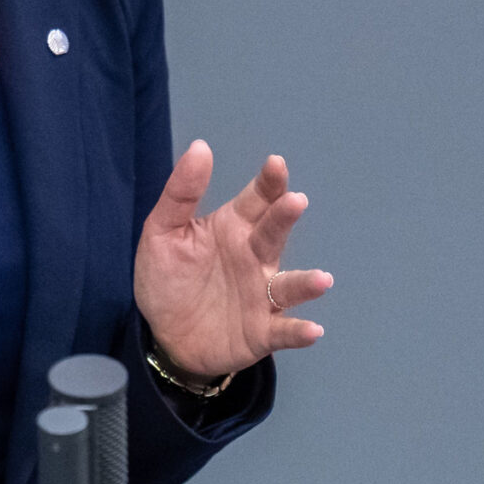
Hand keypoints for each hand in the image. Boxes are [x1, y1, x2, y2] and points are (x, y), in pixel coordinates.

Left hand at [133, 140, 332, 381]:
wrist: (165, 336)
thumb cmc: (168, 279)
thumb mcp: (162, 233)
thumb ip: (181, 193)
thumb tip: (201, 146)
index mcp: (233, 228)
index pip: (258, 200)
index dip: (269, 182)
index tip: (276, 164)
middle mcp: (255, 258)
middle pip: (274, 234)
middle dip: (285, 218)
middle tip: (294, 202)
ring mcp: (261, 295)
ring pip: (288, 285)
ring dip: (305, 283)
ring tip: (321, 280)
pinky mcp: (260, 331)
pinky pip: (282, 331)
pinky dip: (299, 330)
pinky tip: (313, 330)